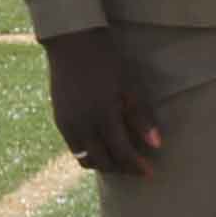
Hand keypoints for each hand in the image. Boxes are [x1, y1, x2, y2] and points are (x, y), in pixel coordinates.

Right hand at [43, 25, 164, 175]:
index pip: (122, 153)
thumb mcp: (129, 87)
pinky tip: (102, 148)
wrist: (72, 43)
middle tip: (137, 169)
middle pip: (104, 161)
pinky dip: (89, 153)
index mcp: (104, 116)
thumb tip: (156, 146)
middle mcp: (83, 125)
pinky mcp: (59, 120)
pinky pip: (74, 148)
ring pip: (85, 158)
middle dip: (122, 169)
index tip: (149, 173)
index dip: (137, 166)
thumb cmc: (107, 62)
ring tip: (119, 161)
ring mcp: (68, 124)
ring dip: (104, 164)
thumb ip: (141, 118)